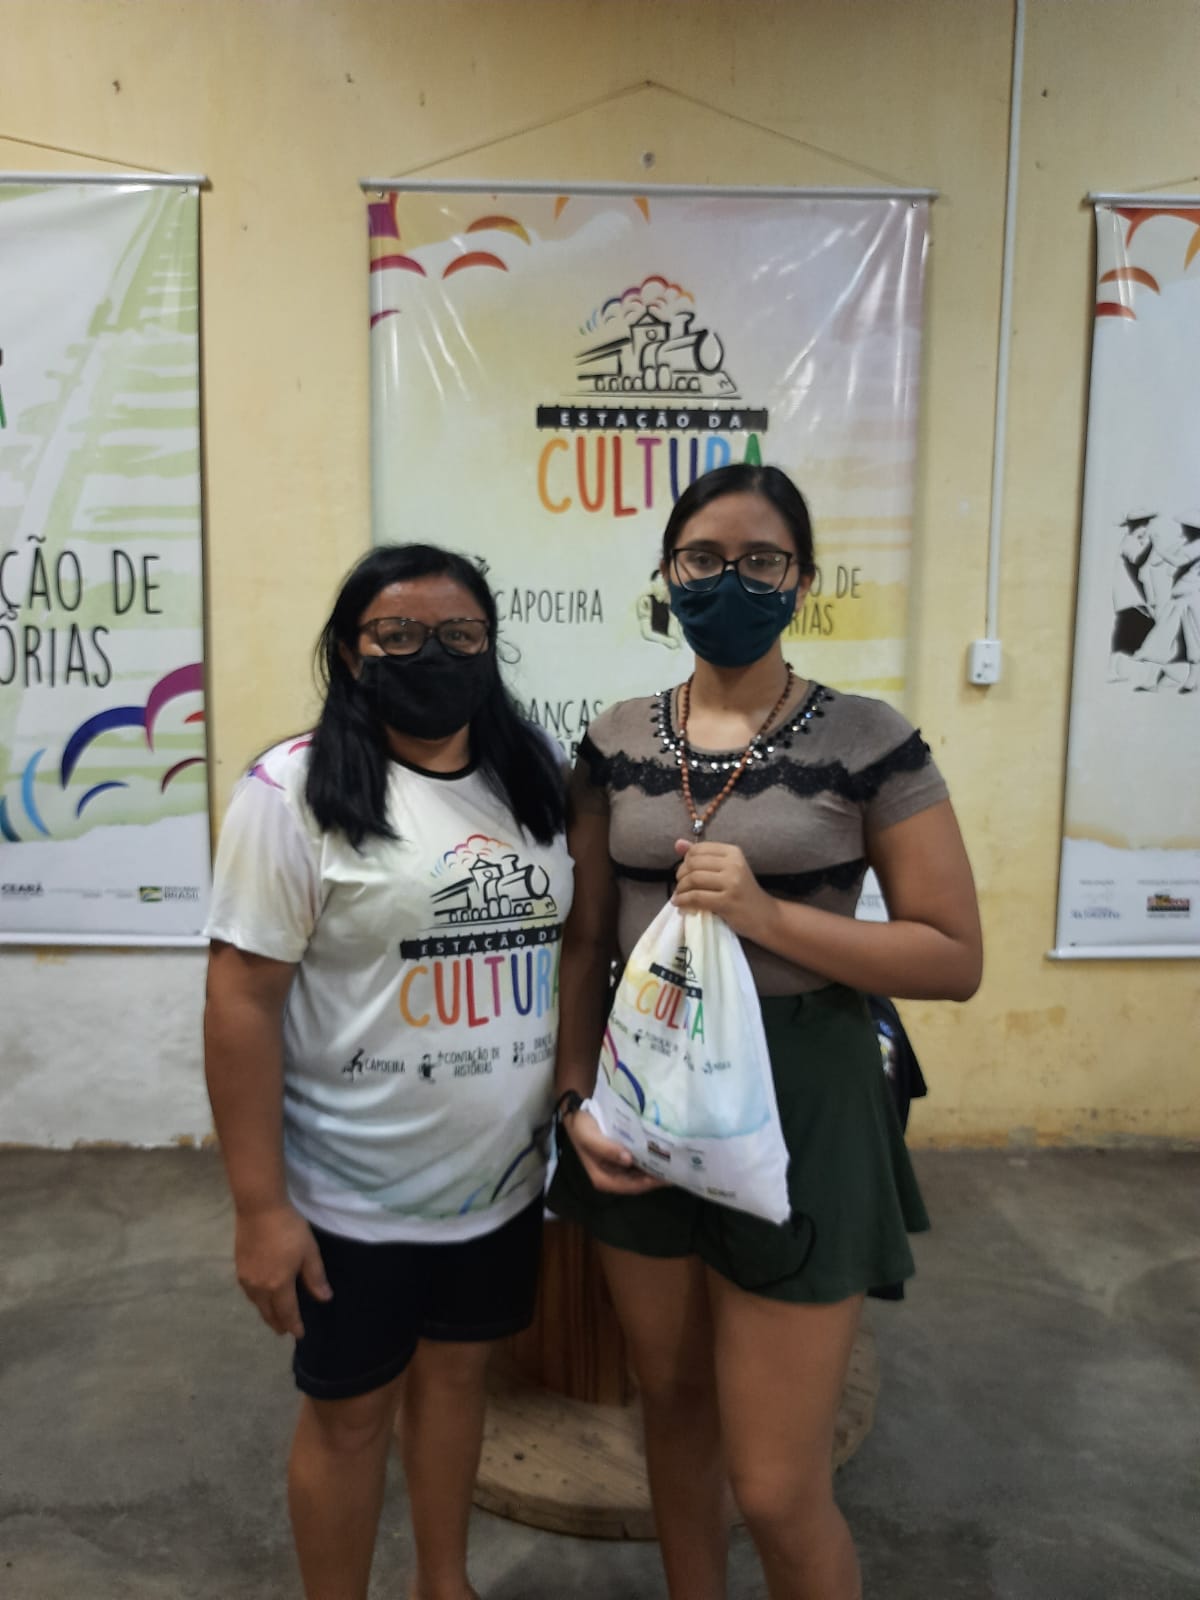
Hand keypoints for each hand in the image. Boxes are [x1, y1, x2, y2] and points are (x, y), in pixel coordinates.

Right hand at [234, 1203, 331, 1337]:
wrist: (259, 1209)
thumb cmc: (288, 1229)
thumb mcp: (309, 1252)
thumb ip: (315, 1277)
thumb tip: (324, 1299)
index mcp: (279, 1285)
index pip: (287, 1313)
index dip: (294, 1325)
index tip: (299, 1335)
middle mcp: (260, 1287)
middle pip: (268, 1313)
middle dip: (277, 1324)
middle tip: (284, 1331)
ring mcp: (246, 1278)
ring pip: (257, 1304)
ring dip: (266, 1313)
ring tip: (273, 1317)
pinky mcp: (239, 1267)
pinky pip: (249, 1293)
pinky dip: (257, 1301)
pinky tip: (260, 1298)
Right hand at [565, 1107, 664, 1195]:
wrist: (575, 1115)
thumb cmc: (581, 1127)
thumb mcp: (589, 1137)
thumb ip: (607, 1149)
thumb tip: (628, 1160)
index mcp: (603, 1178)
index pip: (632, 1186)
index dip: (650, 1183)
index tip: (668, 1177)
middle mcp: (611, 1177)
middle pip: (638, 1182)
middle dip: (656, 1177)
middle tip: (677, 1168)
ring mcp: (616, 1168)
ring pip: (640, 1174)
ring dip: (654, 1168)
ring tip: (673, 1161)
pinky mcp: (620, 1159)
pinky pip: (638, 1163)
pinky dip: (649, 1160)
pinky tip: (660, 1152)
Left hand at [671, 838, 773, 938]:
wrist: (764, 915)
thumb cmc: (742, 892)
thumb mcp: (726, 869)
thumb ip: (702, 856)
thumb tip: (678, 844)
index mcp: (733, 852)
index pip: (697, 849)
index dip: (685, 861)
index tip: (685, 873)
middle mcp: (733, 864)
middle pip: (693, 864)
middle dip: (680, 876)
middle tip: (680, 887)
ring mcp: (732, 882)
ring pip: (693, 879)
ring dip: (680, 890)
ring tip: (680, 896)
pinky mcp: (727, 901)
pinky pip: (696, 897)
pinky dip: (683, 901)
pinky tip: (681, 904)